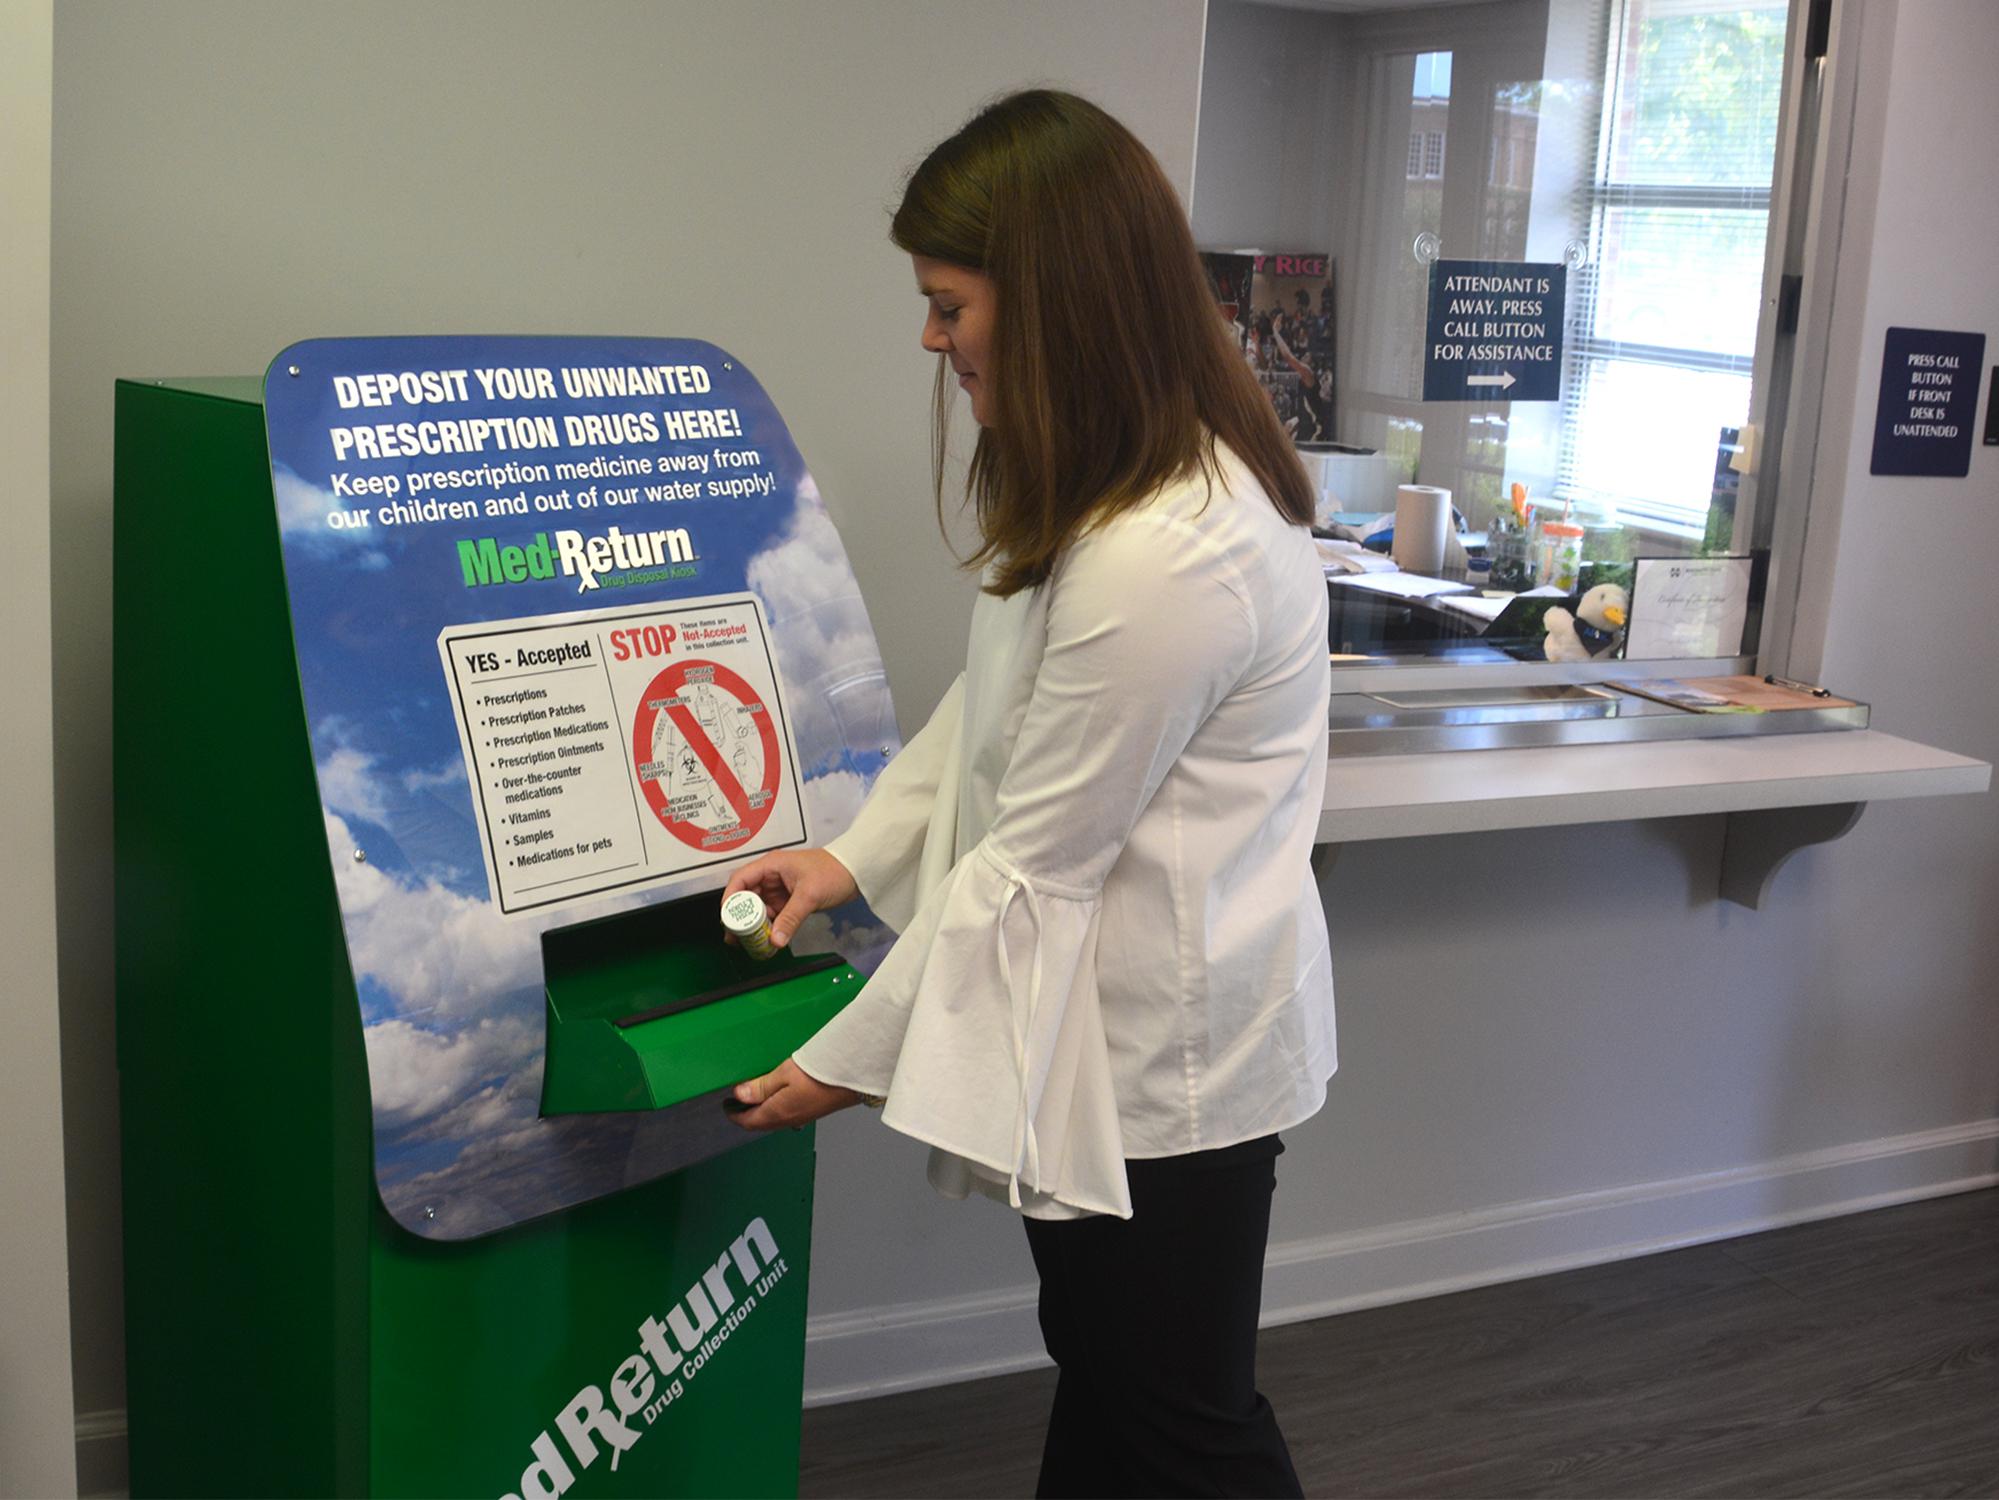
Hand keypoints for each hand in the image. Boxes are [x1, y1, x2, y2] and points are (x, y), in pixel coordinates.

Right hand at [722, 847, 857, 949]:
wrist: (857, 872)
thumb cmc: (834, 872)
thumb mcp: (809, 895)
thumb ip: (790, 918)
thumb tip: (775, 940)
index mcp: (771, 865)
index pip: (740, 880)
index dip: (730, 899)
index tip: (727, 919)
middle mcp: (771, 876)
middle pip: (747, 897)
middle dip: (740, 918)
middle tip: (736, 938)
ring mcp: (780, 888)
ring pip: (759, 908)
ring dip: (754, 925)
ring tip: (749, 944)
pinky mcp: (789, 900)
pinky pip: (774, 914)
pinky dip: (770, 926)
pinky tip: (768, 940)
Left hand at [727, 1057, 859, 1130]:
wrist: (853, 1075)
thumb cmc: (822, 1072)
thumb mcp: (784, 1073)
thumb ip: (760, 1086)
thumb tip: (739, 1094)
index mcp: (777, 1113)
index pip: (747, 1121)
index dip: (733, 1114)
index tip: (726, 1105)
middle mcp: (789, 1119)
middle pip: (760, 1123)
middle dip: (745, 1115)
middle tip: (736, 1101)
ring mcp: (802, 1117)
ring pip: (773, 1120)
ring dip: (760, 1112)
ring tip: (754, 1096)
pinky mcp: (813, 1111)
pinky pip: (786, 1115)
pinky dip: (775, 1109)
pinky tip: (778, 1095)